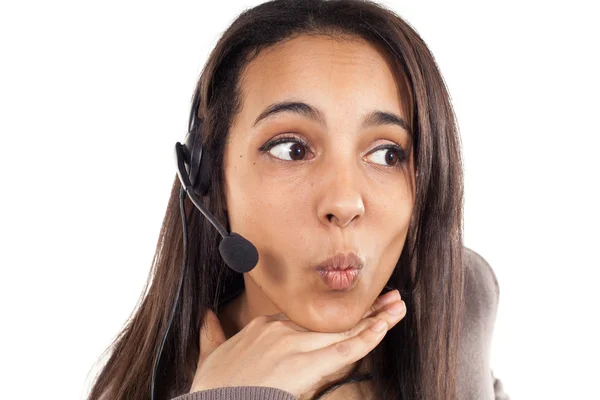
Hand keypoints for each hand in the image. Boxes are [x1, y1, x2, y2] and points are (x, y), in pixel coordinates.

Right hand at [188, 289, 405, 397]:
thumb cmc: (212, 387)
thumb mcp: (209, 356)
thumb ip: (212, 333)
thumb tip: (207, 315)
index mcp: (265, 326)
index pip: (308, 320)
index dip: (335, 318)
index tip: (354, 313)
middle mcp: (283, 330)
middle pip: (331, 320)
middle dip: (364, 310)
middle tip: (390, 299)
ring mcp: (295, 346)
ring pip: (342, 331)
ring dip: (375, 319)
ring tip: (398, 307)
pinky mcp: (304, 366)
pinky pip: (343, 351)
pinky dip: (365, 339)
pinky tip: (383, 328)